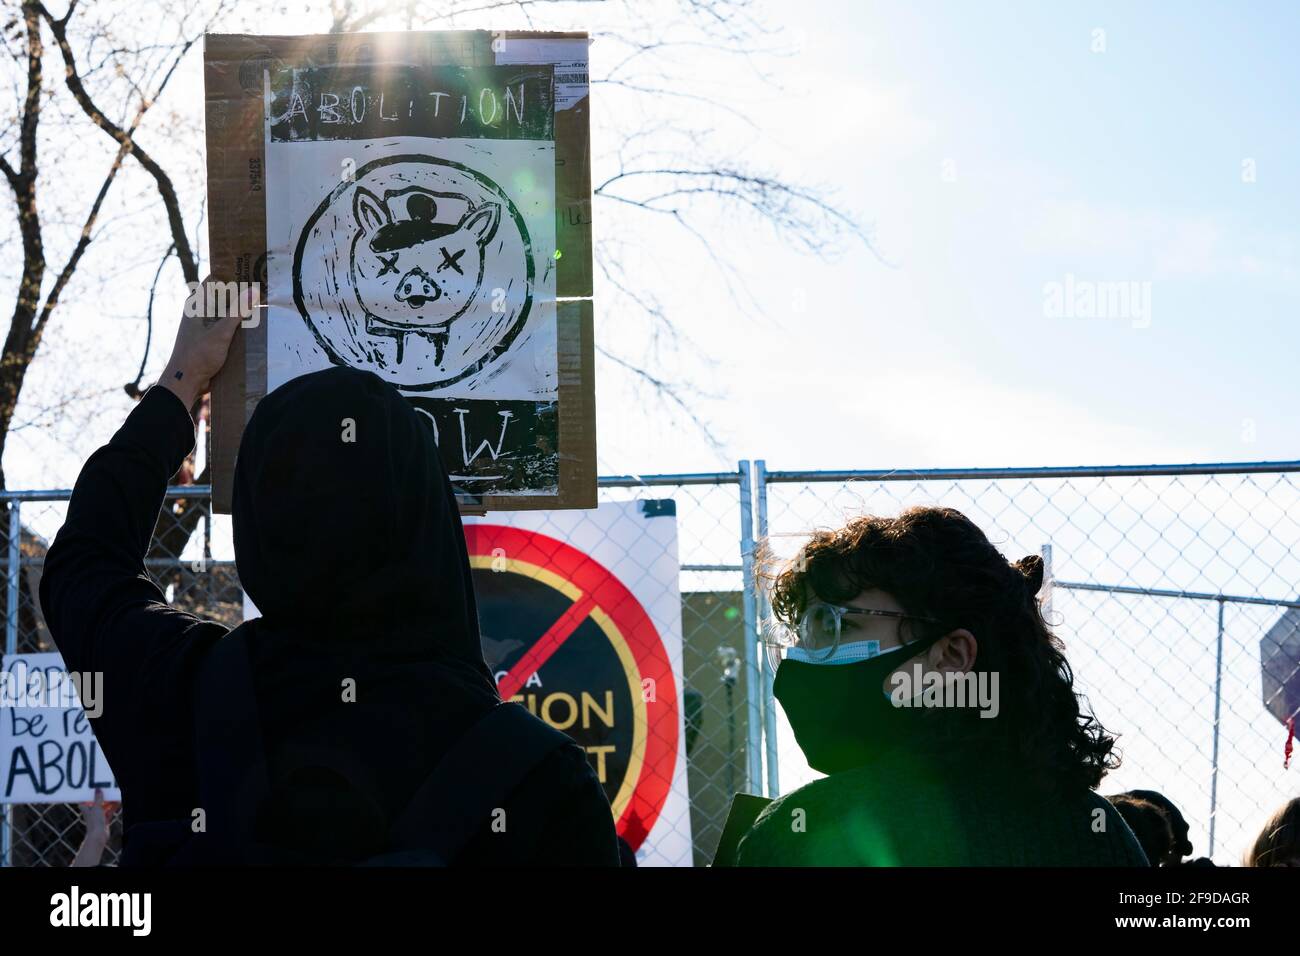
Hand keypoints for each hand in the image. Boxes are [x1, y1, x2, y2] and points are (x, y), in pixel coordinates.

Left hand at [72, 787, 117, 865]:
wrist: (99, 835)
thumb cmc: (94, 822)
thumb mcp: (96, 807)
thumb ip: (98, 798)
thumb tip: (98, 789)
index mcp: (86, 809)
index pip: (83, 802)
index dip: (86, 796)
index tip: (91, 790)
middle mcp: (91, 813)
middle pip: (96, 803)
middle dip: (101, 797)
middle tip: (107, 789)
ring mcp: (98, 817)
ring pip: (104, 807)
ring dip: (109, 802)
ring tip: (114, 794)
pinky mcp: (105, 820)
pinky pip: (110, 811)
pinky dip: (113, 807)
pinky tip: (118, 802)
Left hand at [159, 277, 256, 409]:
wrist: (186, 381)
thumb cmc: (198, 354)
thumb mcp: (221, 332)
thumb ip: (237, 312)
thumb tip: (253, 291)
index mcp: (196, 305)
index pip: (213, 281)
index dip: (229, 274)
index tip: (248, 270)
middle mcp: (199, 313)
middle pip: (222, 297)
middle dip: (239, 294)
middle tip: (262, 288)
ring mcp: (204, 326)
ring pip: (225, 313)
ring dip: (240, 312)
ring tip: (262, 305)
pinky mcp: (210, 340)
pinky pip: (226, 328)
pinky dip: (238, 326)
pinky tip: (254, 328)